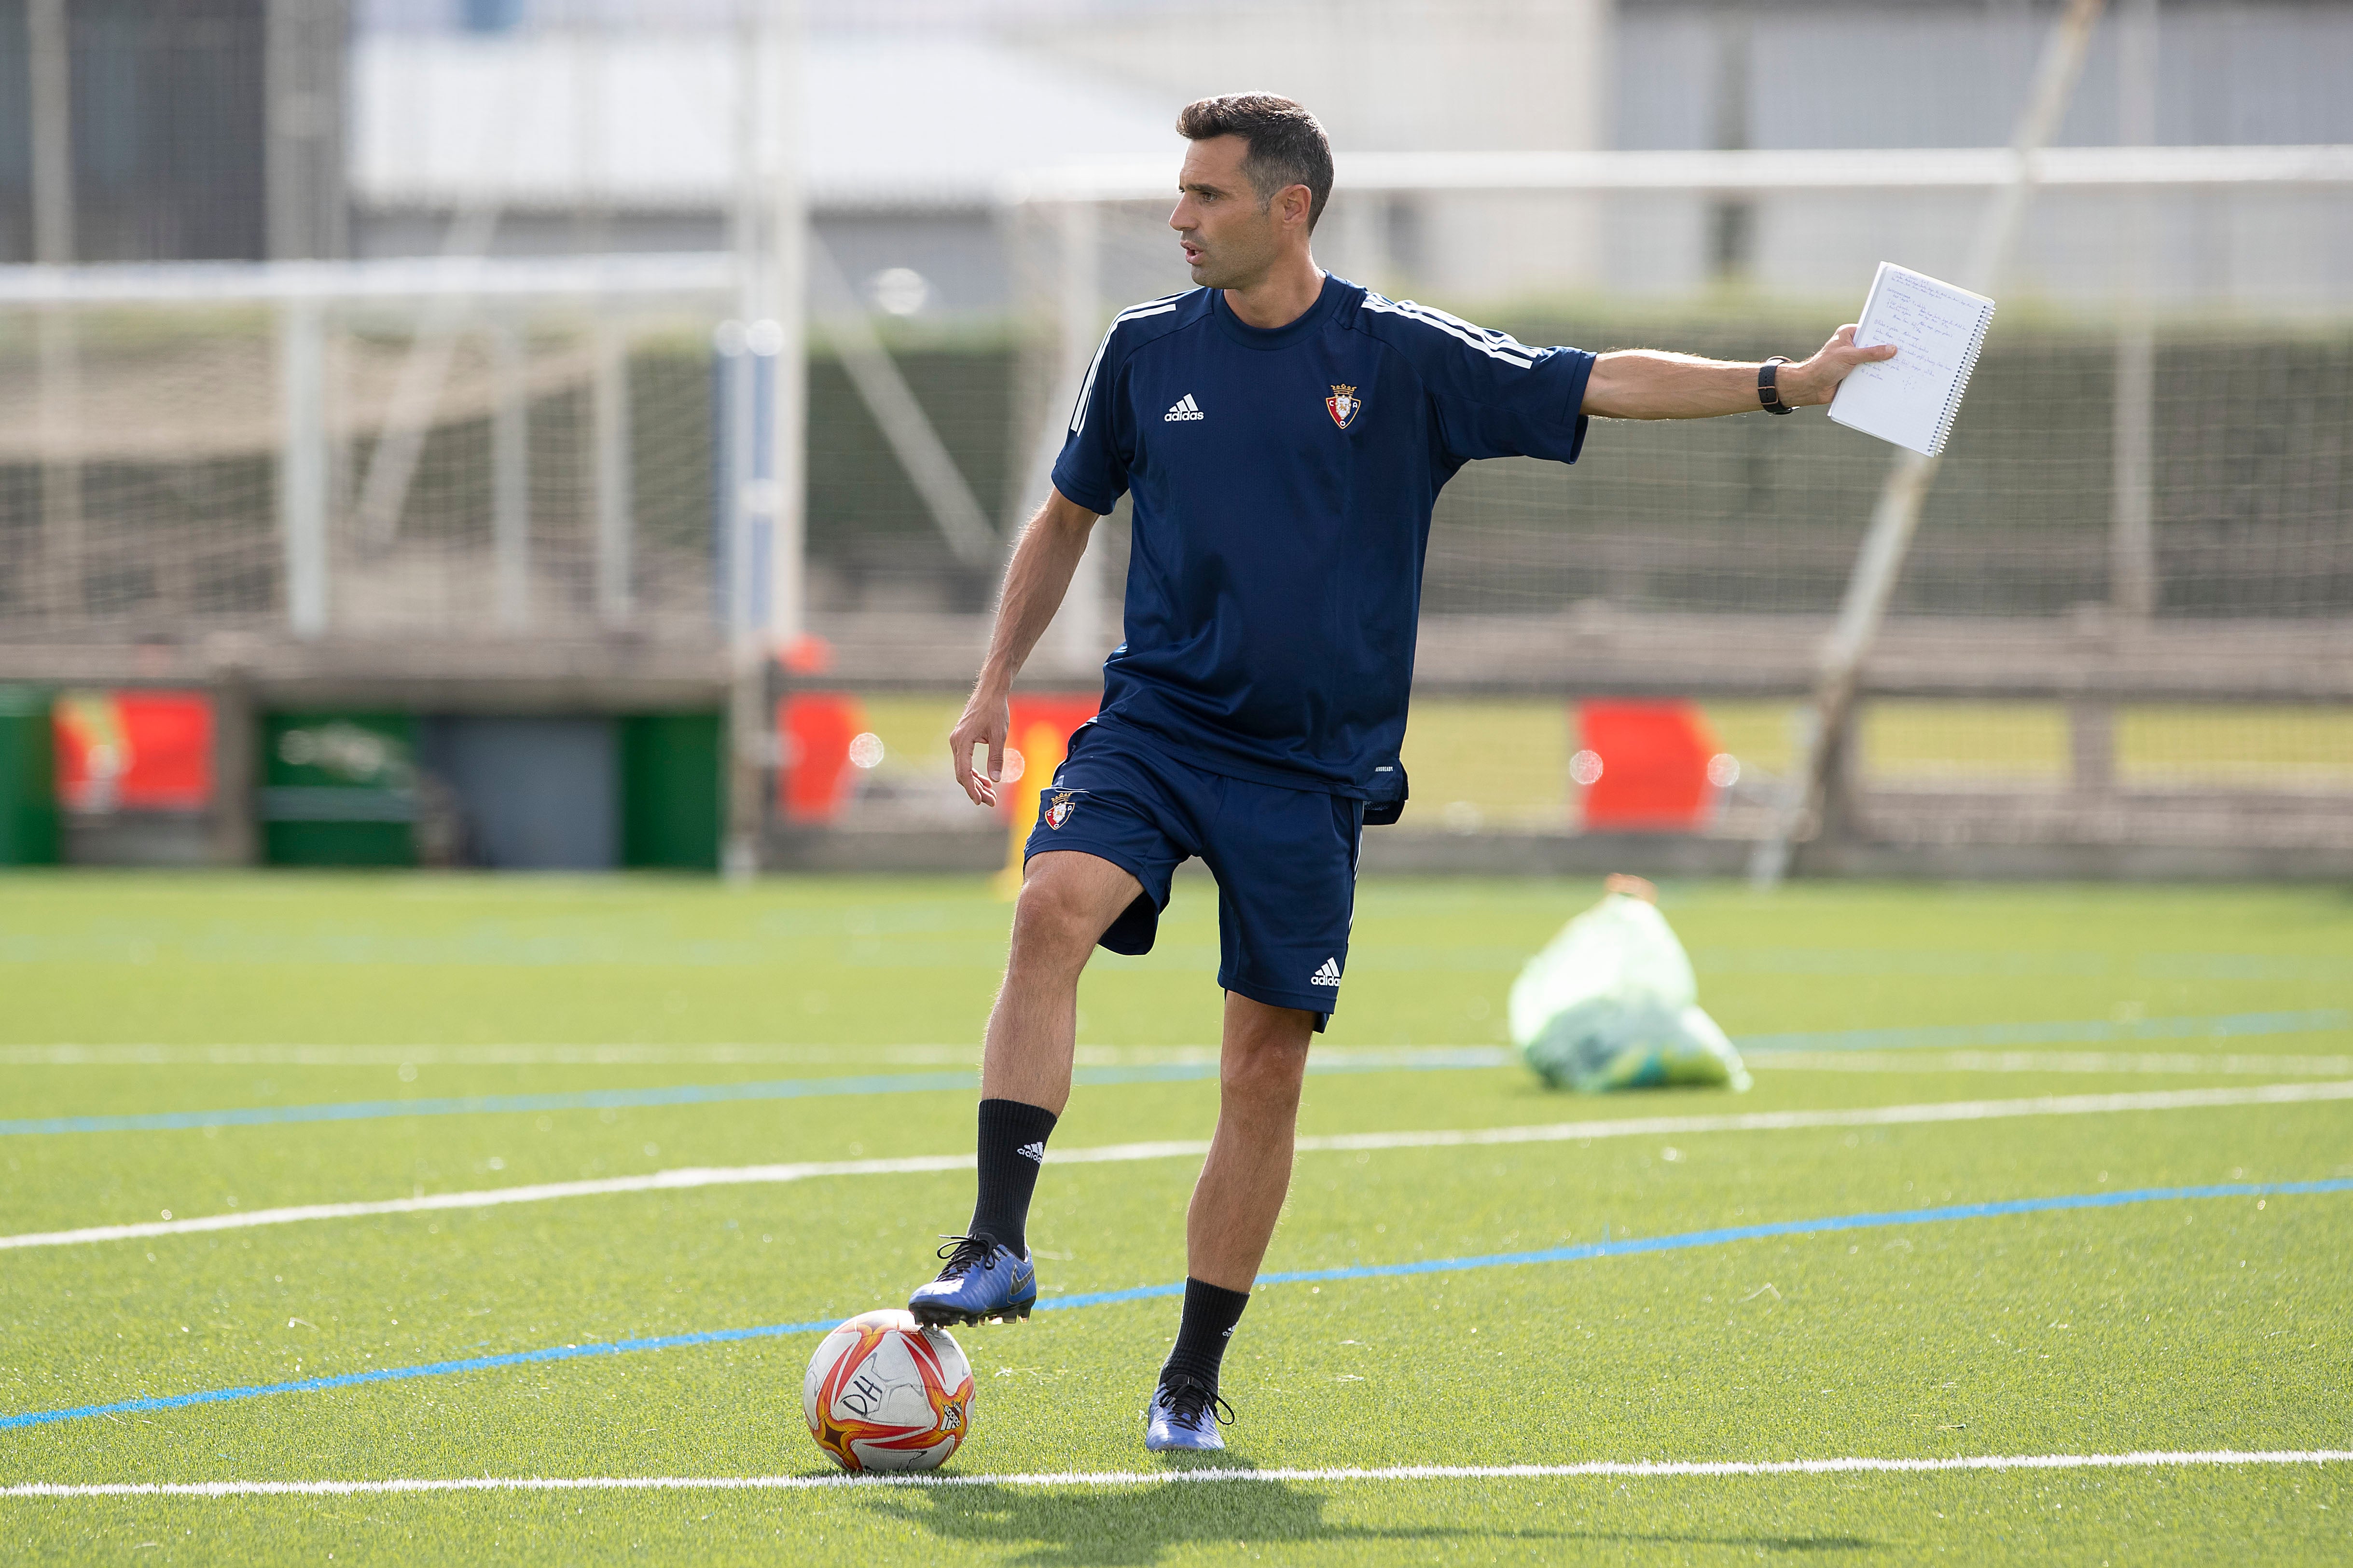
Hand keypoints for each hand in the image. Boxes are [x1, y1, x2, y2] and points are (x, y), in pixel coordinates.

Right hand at [949, 688, 1010, 806]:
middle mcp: (956, 742)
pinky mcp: (962, 739)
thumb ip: (996, 758)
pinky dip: (974, 771)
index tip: (980, 801)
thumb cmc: (995, 710)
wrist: (990, 691)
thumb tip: (995, 780)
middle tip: (990, 802)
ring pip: (963, 768)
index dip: (972, 789)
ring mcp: (957, 740)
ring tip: (990, 794)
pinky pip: (965, 760)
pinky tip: (985, 780)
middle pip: (962, 773)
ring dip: (975, 782)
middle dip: (976, 789)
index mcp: (962, 741)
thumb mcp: (999, 735)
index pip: (964, 772)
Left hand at [1784, 324, 1896, 405]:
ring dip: (1884, 365)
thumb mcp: (1849, 356)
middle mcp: (1853, 346)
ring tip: (1905, 364)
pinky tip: (1893, 378)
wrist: (1810, 387)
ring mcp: (1855, 360)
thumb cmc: (1823, 367)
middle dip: (1888, 349)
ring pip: (1874, 361)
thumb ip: (1870, 353)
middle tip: (1908, 349)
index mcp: (1849, 334)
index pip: (1872, 330)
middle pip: (1875, 346)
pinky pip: (1870, 373)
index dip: (1886, 332)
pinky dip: (1879, 376)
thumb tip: (1892, 349)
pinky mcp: (1855, 374)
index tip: (1902, 333)